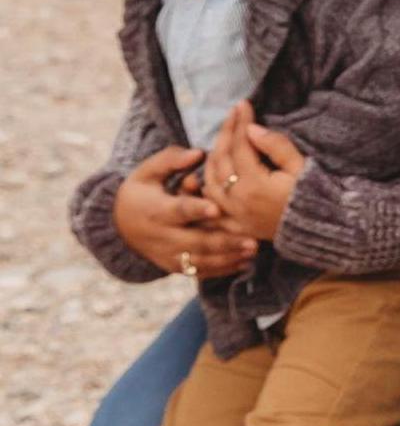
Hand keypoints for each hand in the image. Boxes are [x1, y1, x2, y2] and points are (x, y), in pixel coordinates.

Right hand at [111, 146, 259, 278]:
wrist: (119, 224)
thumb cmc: (141, 190)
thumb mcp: (148, 171)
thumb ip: (172, 159)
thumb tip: (198, 153)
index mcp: (156, 210)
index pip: (178, 211)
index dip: (196, 210)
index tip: (216, 209)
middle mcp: (161, 237)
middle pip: (194, 242)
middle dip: (223, 242)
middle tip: (251, 239)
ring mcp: (167, 255)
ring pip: (199, 260)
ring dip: (227, 258)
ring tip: (253, 251)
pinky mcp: (173, 266)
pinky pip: (198, 271)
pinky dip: (221, 270)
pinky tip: (245, 264)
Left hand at [205, 100, 303, 242]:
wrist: (317, 227)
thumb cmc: (312, 194)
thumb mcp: (300, 166)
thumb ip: (275, 146)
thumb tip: (252, 129)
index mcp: (254, 185)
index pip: (240, 146)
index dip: (241, 123)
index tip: (243, 104)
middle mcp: (236, 201)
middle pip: (220, 161)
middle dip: (225, 133)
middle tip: (233, 114)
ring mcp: (231, 215)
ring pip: (209, 181)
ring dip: (213, 156)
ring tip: (224, 138)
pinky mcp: (232, 226)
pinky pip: (210, 204)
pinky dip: (208, 185)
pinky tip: (214, 172)